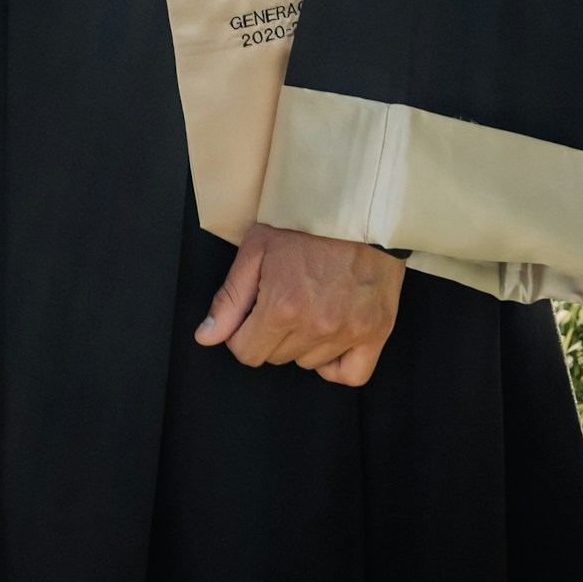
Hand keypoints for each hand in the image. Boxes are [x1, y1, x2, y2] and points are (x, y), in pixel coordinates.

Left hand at [195, 223, 404, 386]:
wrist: (357, 206)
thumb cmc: (305, 224)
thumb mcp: (256, 250)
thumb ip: (230, 299)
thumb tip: (206, 336)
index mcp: (282, 307)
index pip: (247, 352)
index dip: (242, 333)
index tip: (252, 312)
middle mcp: (316, 325)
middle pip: (276, 357)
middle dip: (271, 333)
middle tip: (284, 298)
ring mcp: (349, 331)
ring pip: (309, 363)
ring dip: (303, 342)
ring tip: (311, 304)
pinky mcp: (376, 332)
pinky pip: (351, 374)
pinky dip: (337, 363)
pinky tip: (330, 339)